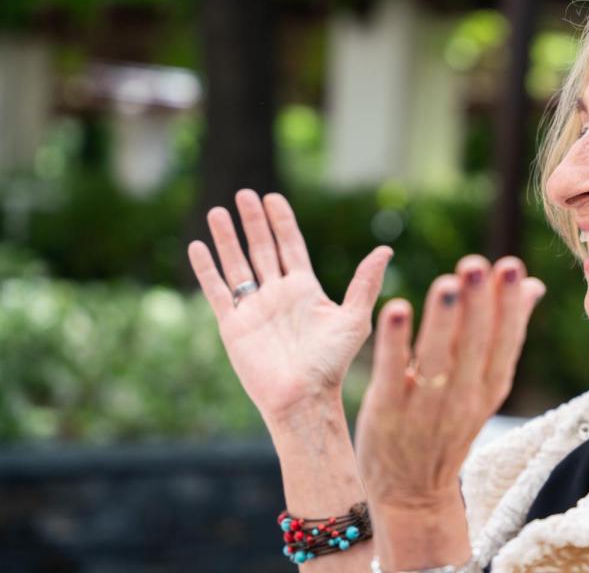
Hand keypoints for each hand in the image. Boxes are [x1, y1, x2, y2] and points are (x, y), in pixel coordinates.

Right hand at [187, 189, 391, 425]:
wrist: (303, 398)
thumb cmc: (331, 363)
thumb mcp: (353, 318)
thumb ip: (364, 283)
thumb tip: (385, 249)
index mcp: (305, 290)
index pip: (291, 246)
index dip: (282, 222)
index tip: (273, 197)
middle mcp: (278, 295)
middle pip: (262, 249)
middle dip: (254, 222)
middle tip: (244, 194)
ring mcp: (254, 309)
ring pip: (237, 265)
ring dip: (227, 238)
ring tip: (218, 211)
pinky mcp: (234, 325)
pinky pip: (217, 291)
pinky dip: (207, 269)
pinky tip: (197, 246)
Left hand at [354, 255, 543, 567]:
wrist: (413, 492)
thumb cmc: (447, 425)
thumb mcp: (484, 386)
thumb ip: (504, 335)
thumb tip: (533, 286)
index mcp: (489, 387)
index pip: (504, 342)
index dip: (508, 306)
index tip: (511, 266)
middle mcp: (463, 398)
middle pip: (474, 347)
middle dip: (477, 305)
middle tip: (476, 265)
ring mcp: (425, 408)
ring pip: (437, 359)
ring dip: (442, 320)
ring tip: (447, 282)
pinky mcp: (388, 413)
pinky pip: (394, 374)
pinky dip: (395, 343)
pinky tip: (396, 309)